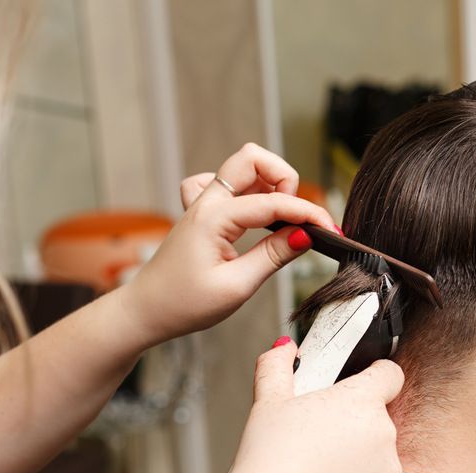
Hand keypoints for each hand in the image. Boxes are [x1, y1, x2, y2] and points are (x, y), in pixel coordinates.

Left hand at [119, 143, 337, 347]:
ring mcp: (202, 203)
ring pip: (242, 167)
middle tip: (297, 215)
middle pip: (253, 158)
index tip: (331, 230)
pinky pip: (226, 184)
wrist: (145, 311)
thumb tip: (305, 235)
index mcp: (214, 218)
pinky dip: (247, 192)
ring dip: (269, 184)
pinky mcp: (202, 212)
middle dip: (285, 178)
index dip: (308, 213)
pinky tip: (251, 217)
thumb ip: (273, 257)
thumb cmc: (184, 304)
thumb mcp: (236, 287)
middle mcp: (207, 202)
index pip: (274, 202)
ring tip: (280, 220)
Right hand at [210, 339, 404, 472]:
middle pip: (377, 417)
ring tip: (318, 469)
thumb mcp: (267, 403)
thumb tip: (284, 348)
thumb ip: (277, 367)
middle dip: (353, 423)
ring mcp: (389, 470)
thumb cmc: (268, 460)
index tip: (359, 385)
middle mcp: (383, 432)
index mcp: (360, 401)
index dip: (375, 376)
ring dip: (358, 456)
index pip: (389, 374)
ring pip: (378, 453)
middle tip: (318, 437)